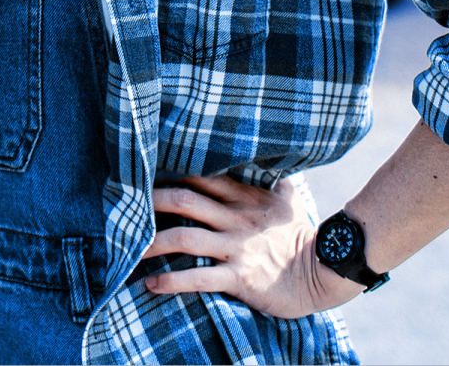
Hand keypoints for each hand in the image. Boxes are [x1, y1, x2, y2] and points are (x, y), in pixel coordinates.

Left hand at [139, 174, 354, 318]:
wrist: (324, 272)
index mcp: (244, 198)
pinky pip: (199, 278)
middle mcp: (236, 219)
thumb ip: (274, 181)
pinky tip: (151, 285)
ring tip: (128, 248)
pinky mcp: (240, 277)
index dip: (171, 172)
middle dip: (152, 200)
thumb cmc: (302, 236)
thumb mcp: (288, 201)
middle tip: (124, 202)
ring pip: (185, 238)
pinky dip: (172, 282)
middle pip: (185, 200)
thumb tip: (274, 162)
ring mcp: (237, 247)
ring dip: (153, 242)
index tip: (144, 170)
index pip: (201, 177)